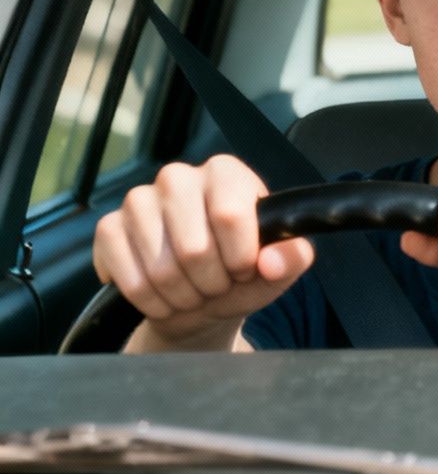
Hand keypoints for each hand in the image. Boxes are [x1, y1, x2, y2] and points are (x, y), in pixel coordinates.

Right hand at [94, 155, 315, 349]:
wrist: (199, 300)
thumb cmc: (242, 275)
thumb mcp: (279, 268)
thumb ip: (293, 258)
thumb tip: (270, 262)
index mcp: (226, 174)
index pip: (230, 215)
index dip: (240, 257)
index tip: (245, 269)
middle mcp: (178, 177)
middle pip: (194, 247)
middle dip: (210, 283)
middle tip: (216, 285)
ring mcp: (138, 200)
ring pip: (160, 267)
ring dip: (181, 295)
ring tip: (192, 291)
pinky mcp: (108, 227)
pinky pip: (126, 274)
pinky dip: (149, 298)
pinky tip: (161, 295)